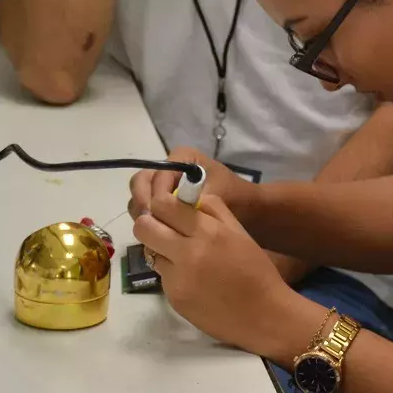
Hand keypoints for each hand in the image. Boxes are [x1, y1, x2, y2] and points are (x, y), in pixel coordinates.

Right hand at [127, 147, 247, 221]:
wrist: (250, 209)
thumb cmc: (235, 197)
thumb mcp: (214, 195)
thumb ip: (186, 199)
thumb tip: (158, 207)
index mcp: (181, 158)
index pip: (154, 175)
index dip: (151, 196)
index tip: (154, 215)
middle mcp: (170, 168)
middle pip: (141, 184)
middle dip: (142, 204)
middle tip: (149, 224)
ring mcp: (167, 185)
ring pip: (142, 197)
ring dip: (145, 214)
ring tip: (154, 231)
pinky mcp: (168, 201)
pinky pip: (150, 208)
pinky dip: (152, 220)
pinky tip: (158, 234)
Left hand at [133, 192, 325, 361]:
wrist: (264, 316)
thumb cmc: (256, 270)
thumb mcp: (239, 231)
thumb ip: (212, 209)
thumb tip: (185, 197)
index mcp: (207, 232)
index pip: (163, 205)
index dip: (162, 205)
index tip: (169, 210)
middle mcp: (187, 253)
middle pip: (143, 227)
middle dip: (150, 224)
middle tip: (165, 230)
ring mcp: (177, 279)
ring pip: (150, 253)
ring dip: (161, 250)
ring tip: (183, 257)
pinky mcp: (173, 299)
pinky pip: (162, 276)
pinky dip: (172, 274)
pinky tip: (193, 280)